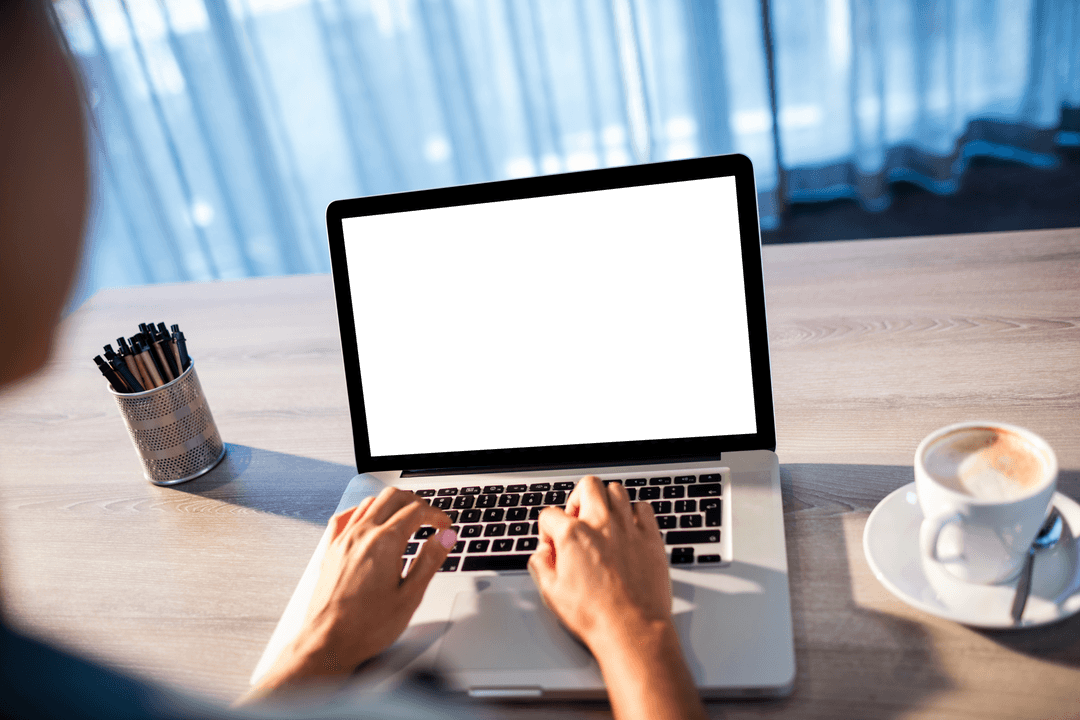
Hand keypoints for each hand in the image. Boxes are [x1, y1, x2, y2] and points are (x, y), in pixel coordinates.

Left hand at [253, 487, 455, 694]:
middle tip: (430, 517)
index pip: (416, 511)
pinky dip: (363, 511)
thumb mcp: (410, 597)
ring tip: (406, 518)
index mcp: (384, 543)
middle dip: (417, 501)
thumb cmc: (366, 627)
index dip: (436, 515)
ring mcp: (343, 540)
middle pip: (393, 497)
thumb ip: (430, 561)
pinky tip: (369, 519)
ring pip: (370, 502)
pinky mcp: (331, 550)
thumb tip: (445, 537)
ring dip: (392, 504)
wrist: (328, 643)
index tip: (445, 526)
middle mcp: (361, 535)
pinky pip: (345, 517)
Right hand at [527, 475, 671, 651]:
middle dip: (577, 499)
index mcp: (574, 535)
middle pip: (588, 485)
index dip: (547, 530)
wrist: (632, 629)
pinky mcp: (651, 537)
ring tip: (603, 521)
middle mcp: (601, 524)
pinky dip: (634, 513)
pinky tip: (628, 529)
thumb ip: (541, 565)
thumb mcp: (552, 593)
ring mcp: (629, 528)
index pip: (550, 514)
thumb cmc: (595, 615)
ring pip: (617, 490)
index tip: (553, 545)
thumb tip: (542, 553)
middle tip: (577, 519)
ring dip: (606, 502)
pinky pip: (644, 508)